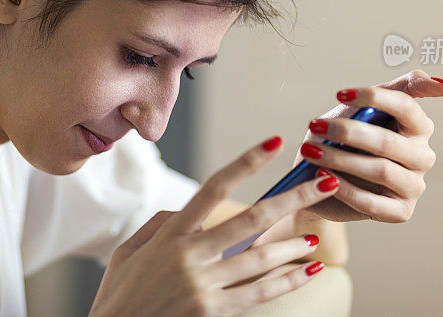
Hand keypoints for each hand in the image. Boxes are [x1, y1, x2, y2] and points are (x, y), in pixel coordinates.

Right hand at [89, 136, 338, 316]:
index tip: (274, 142)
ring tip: (316, 234)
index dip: (246, 162)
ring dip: (293, 244)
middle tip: (324, 182)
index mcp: (170, 234)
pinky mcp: (213, 312)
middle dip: (292, 199)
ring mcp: (204, 286)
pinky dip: (287, 281)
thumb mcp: (127, 251)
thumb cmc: (119, 295)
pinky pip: (259, 293)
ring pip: (261, 258)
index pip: (213, 187)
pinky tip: (308, 271)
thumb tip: (188, 208)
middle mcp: (190, 256)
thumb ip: (159, 223)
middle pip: (251, 219)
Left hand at [295, 69, 442, 222]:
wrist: (320, 181)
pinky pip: (372, 202)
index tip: (340, 94)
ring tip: (312, 151)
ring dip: (340, 159)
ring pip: (381, 171)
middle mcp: (422, 157)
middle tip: (315, 126)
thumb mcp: (364, 108)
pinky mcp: (401, 212)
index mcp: (419, 128)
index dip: (373, 97)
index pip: (406, 106)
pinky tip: (322, 176)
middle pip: (388, 141)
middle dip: (347, 132)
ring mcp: (414, 186)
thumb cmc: (345, 140)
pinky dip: (343, 188)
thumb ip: (398, 88)